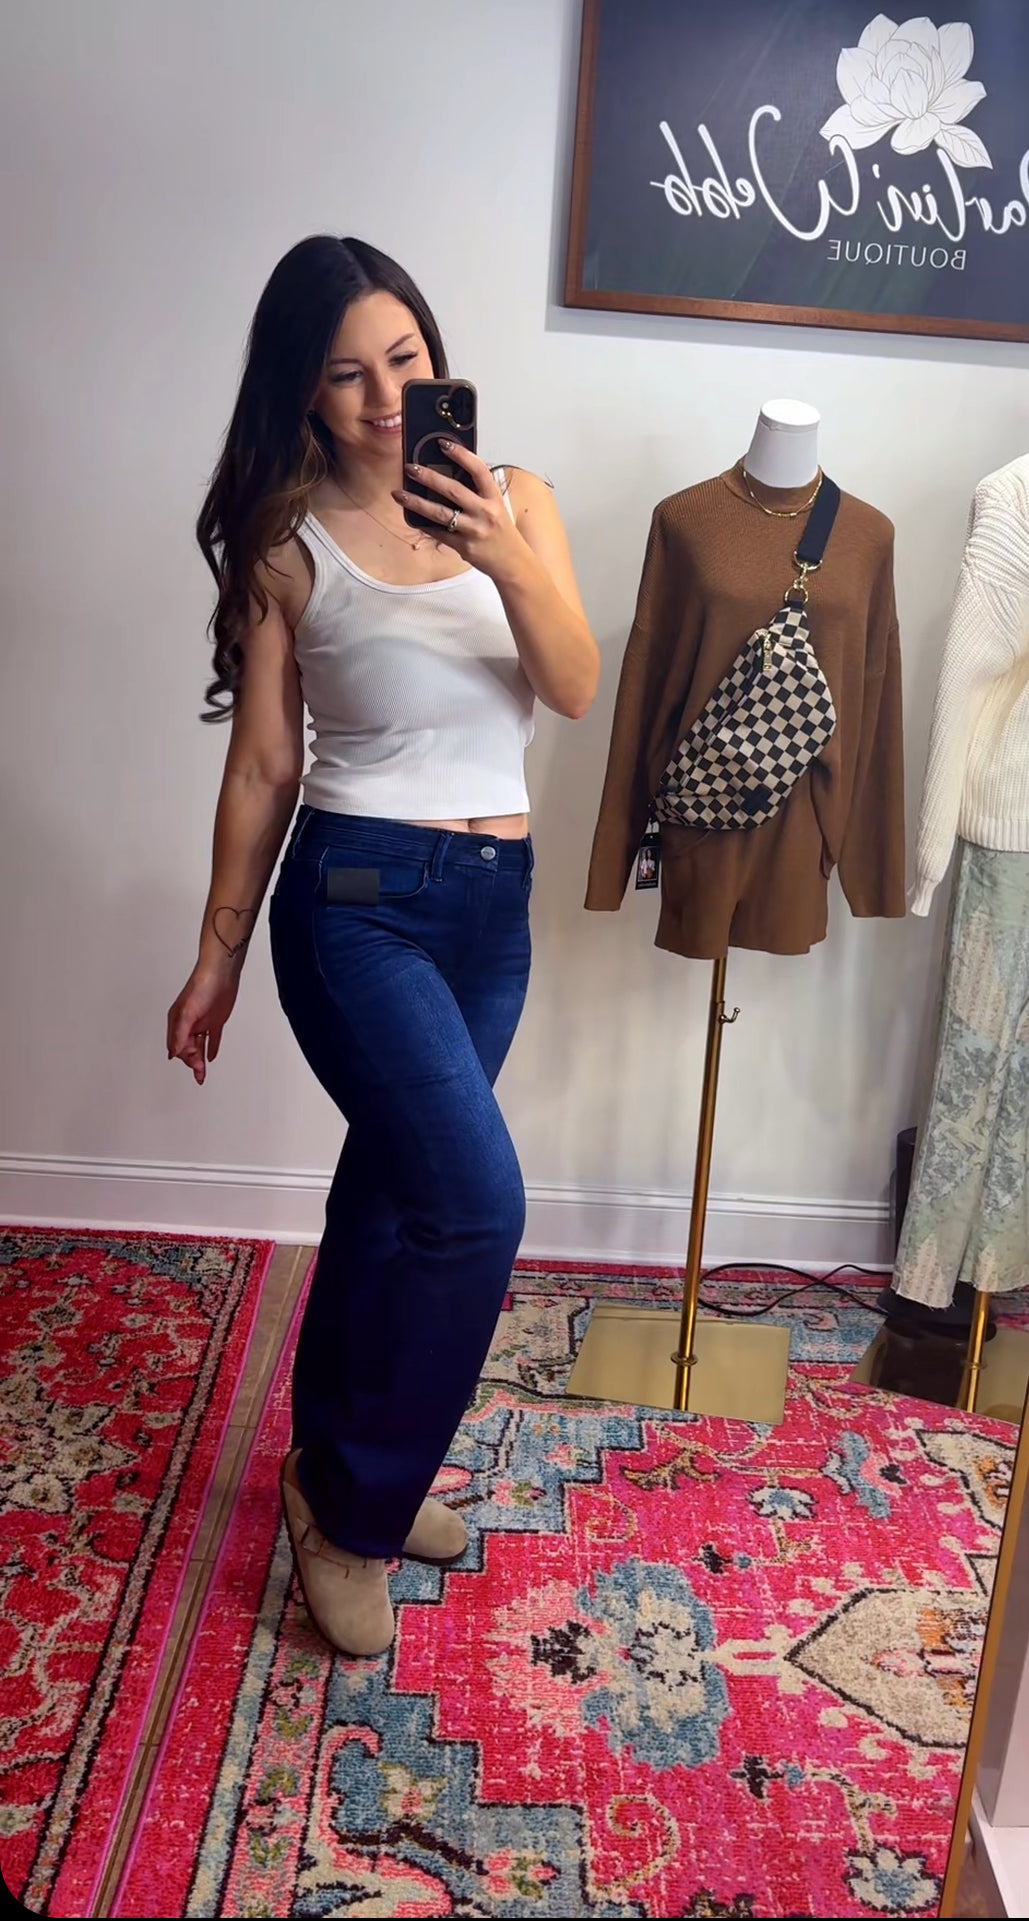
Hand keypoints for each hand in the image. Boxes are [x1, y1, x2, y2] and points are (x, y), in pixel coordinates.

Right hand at [167, 962, 240, 1085]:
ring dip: (199, 1060)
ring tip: (201, 1075)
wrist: (222, 972)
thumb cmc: (201, 986)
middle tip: (200, 1075)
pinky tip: (211, 1057)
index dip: (186, 1057)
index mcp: (177, 1021)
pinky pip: (212, 1038)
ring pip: (198, 1046)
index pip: (178, 1046)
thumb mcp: (188, 1012)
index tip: (195, 1065)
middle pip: (188, 1048)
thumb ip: (180, 1034)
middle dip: (192, 1062)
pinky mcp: (216, 1020)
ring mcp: (202, 1021)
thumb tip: (173, 1053)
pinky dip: (211, 1048)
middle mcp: (188, 1023)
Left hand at [392, 443, 522, 581]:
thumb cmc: (501, 531)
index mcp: (494, 497)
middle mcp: (485, 512)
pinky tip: (411, 517)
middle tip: (410, 468)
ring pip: (441, 514)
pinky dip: (424, 524)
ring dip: (416, 503)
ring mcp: (474, 530)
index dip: (461, 454)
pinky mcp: (465, 547)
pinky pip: (439, 533)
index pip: (478, 470)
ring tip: (399, 494)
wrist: (513, 562)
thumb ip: (477, 491)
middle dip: (429, 477)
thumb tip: (448, 472)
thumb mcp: (495, 506)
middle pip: (453, 490)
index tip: (443, 443)